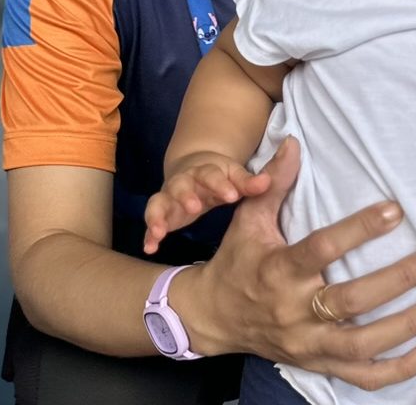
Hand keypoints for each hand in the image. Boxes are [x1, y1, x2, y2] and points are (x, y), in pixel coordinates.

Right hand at [144, 153, 270, 254]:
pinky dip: (149, 234)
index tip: (232, 195)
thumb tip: (266, 183)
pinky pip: (153, 222)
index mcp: (205, 171)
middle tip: (194, 207)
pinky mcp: (162, 213)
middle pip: (181, 186)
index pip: (211, 175)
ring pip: (159, 202)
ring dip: (157, 215)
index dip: (221, 184)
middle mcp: (183, 182)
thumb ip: (248, 182)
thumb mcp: (235, 176)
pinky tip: (150, 248)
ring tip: (159, 231)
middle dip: (185, 196)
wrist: (194, 168)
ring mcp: (169, 197)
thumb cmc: (220, 176)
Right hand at [183, 137, 415, 391]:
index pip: (322, 249)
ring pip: (362, 343)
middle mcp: (294, 311)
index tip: (394, 211)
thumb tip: (293, 142)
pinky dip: (398, 369)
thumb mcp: (248, 220)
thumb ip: (273, 184)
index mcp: (278, 270)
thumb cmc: (238, 262)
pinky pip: (362, 376)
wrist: (214, 317)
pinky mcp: (317, 364)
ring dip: (404, 327)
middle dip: (395, 281)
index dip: (358, 230)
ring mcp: (307, 343)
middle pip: (351, 300)